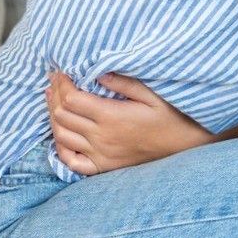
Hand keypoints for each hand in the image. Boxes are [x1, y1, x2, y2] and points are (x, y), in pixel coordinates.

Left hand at [44, 70, 212, 174]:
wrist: (184, 146)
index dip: (61, 83)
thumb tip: (98, 72)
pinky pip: (71, 161)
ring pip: (61, 136)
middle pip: (62, 115)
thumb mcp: (152, 94)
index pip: (72, 98)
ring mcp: (100, 154)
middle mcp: (101, 137)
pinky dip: (60, 147)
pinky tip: (61, 133)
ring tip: (54, 101)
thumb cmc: (171, 116)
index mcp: (111, 116)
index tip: (60, 71)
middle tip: (56, 82)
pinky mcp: (103, 166)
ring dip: (53, 117)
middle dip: (54, 95)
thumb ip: (124, 83)